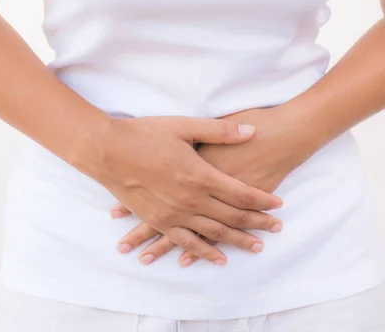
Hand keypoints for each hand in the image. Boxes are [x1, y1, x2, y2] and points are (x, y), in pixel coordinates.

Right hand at [88, 115, 283, 265]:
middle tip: (278, 229)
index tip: (279, 205)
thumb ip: (219, 131)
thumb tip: (252, 131)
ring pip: (213, 233)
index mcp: (200, 174)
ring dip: (237, 241)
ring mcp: (174, 213)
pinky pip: (185, 242)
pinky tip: (218, 260)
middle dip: (258, 223)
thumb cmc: (143, 134)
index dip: (263, 200)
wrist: (106, 150)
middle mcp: (191, 199)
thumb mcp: (183, 126)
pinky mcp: (158, 220)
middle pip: (233, 217)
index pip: (242, 194)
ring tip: (257, 247)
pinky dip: (203, 253)